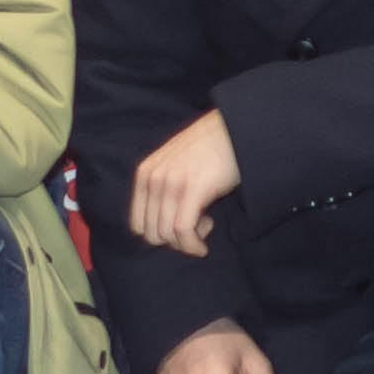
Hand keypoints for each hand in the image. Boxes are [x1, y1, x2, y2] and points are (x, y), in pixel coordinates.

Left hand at [128, 110, 242, 255]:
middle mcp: (152, 177)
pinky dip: (193, 245)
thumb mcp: (174, 164)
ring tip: (205, 225)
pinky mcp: (193, 188)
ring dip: (186, 242)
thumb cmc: (210, 149)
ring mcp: (171, 182)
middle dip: (174, 241)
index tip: (181, 230)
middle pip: (151, 234)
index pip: (137, 224)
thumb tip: (162, 226)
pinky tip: (204, 243)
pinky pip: (183, 230)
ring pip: (167, 235)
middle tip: (197, 227)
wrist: (236, 128)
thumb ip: (162, 187)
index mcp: (145, 172)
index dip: (160, 235)